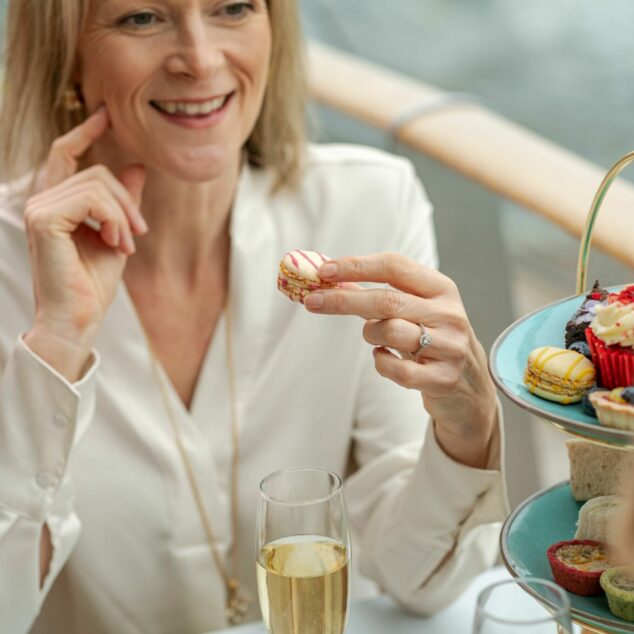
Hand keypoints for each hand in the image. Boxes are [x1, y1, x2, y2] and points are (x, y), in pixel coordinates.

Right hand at [23, 107, 146, 379]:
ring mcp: (38, 206)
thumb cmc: (93, 282)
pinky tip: (116, 243)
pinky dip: (113, 219)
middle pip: (95, 170)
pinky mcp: (44, 218)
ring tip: (126, 244)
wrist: (78, 316)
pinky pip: (92, 198)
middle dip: (127, 200)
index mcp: (55, 202)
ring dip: (124, 214)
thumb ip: (124, 201)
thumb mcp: (117, 234)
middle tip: (138, 232)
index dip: (86, 131)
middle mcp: (41, 199)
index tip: (106, 115)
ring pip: (97, 183)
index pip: (66, 153)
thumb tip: (136, 164)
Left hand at [303, 253, 497, 467]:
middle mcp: (449, 314)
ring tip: (375, 338)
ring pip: (390, 332)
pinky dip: (381, 363)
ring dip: (370, 334)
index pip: (395, 266)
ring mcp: (450, 347)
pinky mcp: (443, 379)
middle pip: (387, 300)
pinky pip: (396, 370)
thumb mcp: (416, 310)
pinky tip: (385, 359)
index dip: (357, 266)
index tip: (324, 270)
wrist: (471, 388)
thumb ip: (379, 294)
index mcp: (441, 289)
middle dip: (344, 300)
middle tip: (312, 302)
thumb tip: (330, 279)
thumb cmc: (433, 340)